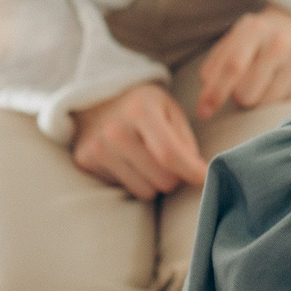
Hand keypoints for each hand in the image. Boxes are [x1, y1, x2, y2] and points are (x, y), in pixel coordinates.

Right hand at [70, 82, 207, 199]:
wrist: (96, 99)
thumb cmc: (143, 106)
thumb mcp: (170, 110)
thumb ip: (185, 141)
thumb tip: (198, 174)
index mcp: (140, 111)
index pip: (169, 154)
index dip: (191, 171)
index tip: (205, 178)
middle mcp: (114, 131)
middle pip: (162, 179)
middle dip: (174, 175)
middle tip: (168, 160)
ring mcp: (96, 148)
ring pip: (145, 191)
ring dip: (153, 181)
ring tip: (145, 158)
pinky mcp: (85, 161)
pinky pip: (125, 190)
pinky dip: (132, 179)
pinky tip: (126, 159)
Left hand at [195, 6, 290, 119]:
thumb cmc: (255, 42)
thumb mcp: (231, 44)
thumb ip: (213, 69)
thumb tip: (206, 104)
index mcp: (254, 29)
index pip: (232, 68)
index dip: (215, 93)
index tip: (203, 113)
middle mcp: (280, 40)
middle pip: (247, 92)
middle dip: (239, 96)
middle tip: (246, 85)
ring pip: (266, 103)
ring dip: (259, 99)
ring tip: (265, 82)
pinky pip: (287, 102)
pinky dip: (280, 97)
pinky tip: (283, 81)